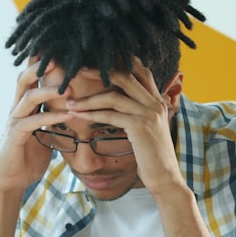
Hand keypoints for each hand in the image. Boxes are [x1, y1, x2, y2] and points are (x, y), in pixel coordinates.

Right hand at [0, 58, 72, 192]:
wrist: (9, 180)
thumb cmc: (27, 157)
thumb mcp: (44, 134)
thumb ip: (53, 120)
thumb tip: (72, 111)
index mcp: (24, 107)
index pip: (31, 79)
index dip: (42, 64)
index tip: (60, 51)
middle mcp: (17, 109)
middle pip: (25, 79)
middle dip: (41, 66)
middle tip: (61, 56)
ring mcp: (15, 121)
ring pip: (29, 97)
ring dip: (49, 90)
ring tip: (69, 87)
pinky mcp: (15, 136)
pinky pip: (34, 122)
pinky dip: (53, 118)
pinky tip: (69, 116)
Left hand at [65, 57, 185, 194]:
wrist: (165, 177)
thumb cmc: (153, 156)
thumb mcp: (150, 130)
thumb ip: (140, 114)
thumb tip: (122, 107)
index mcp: (158, 101)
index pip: (142, 72)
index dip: (123, 61)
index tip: (99, 59)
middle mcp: (155, 103)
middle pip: (125, 76)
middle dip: (99, 72)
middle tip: (78, 70)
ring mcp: (148, 114)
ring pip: (113, 97)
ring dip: (88, 99)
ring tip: (70, 102)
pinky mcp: (139, 127)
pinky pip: (110, 115)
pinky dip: (92, 114)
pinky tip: (79, 116)